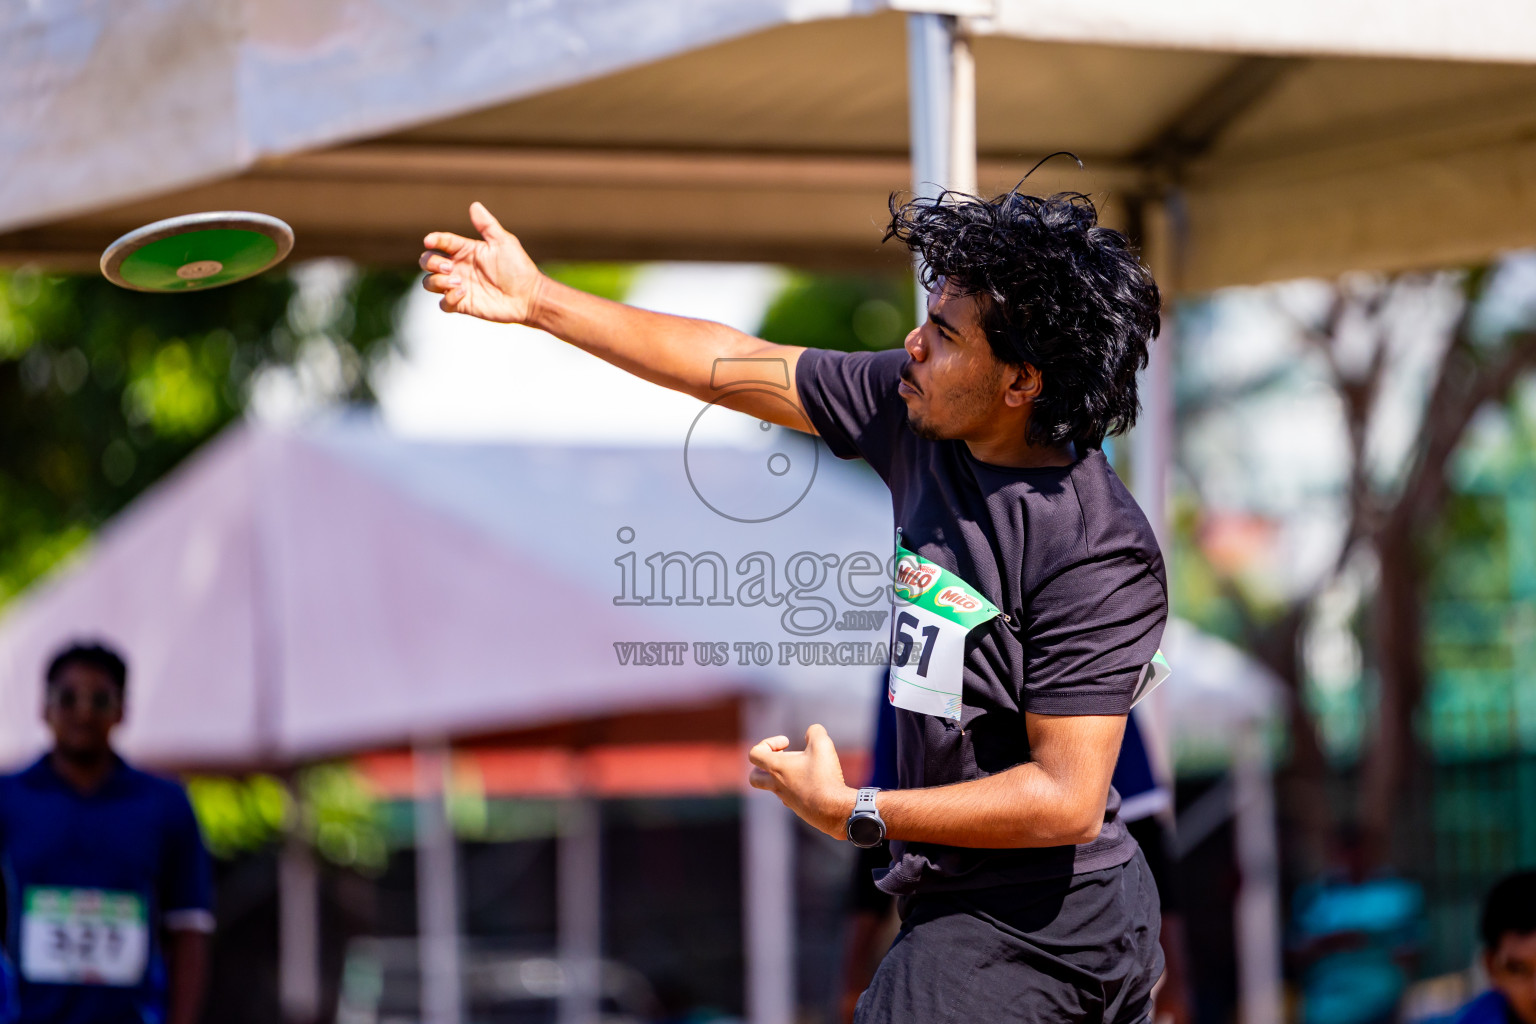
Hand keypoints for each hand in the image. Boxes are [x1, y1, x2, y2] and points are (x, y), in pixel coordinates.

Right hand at [420, 202, 544, 323]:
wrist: (528, 296)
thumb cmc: (518, 267)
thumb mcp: (503, 242)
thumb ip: (487, 225)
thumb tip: (474, 205)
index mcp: (466, 250)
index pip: (441, 242)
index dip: (433, 240)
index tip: (430, 241)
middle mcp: (458, 267)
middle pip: (428, 262)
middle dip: (431, 262)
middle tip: (449, 267)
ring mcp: (459, 286)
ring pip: (430, 283)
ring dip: (437, 281)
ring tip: (457, 281)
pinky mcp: (463, 304)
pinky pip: (444, 304)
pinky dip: (448, 299)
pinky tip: (464, 294)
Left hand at [748, 724, 856, 838]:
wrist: (834, 809)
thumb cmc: (824, 776)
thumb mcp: (822, 744)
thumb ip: (815, 731)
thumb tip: (812, 732)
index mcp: (776, 768)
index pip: (754, 754)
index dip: (768, 743)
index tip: (787, 743)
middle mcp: (776, 785)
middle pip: (754, 777)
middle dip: (763, 766)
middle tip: (783, 759)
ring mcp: (786, 799)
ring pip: (774, 787)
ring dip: (784, 776)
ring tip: (806, 768)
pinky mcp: (798, 809)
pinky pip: (790, 797)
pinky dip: (797, 788)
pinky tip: (814, 784)